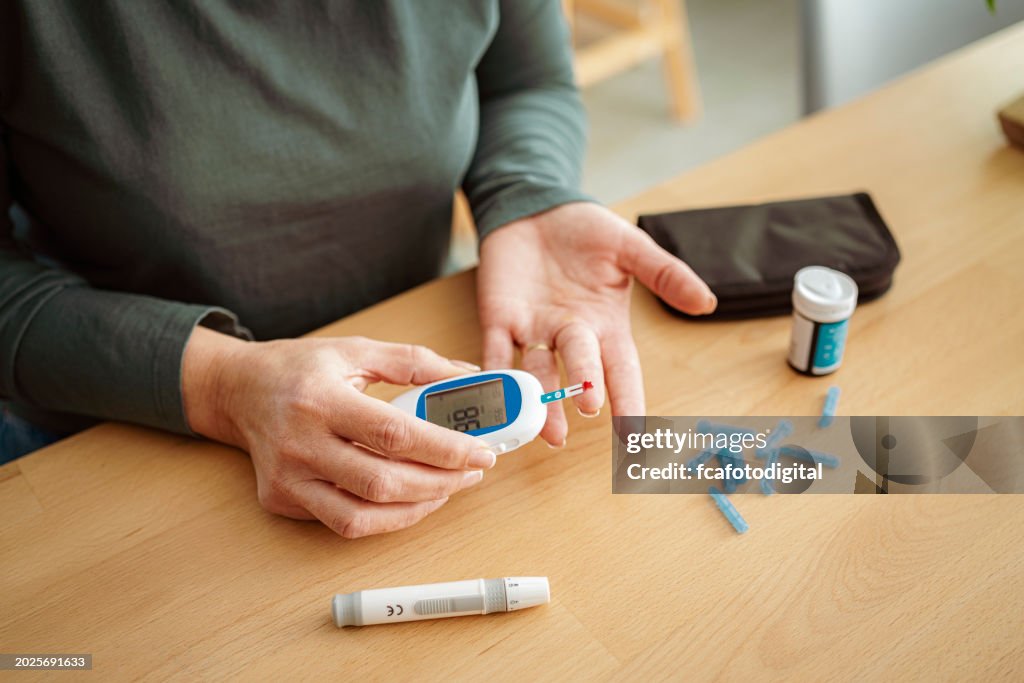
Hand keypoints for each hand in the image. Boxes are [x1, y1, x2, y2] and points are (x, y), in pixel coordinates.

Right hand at [182, 329, 496, 537]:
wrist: (238, 390)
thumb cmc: (301, 368)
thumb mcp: (356, 350)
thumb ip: (414, 362)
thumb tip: (468, 376)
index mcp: (321, 398)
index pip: (394, 434)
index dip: (445, 448)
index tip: (482, 452)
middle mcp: (299, 443)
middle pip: (382, 482)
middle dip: (440, 483)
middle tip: (471, 472)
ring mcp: (287, 478)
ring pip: (362, 516)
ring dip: (416, 508)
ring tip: (446, 487)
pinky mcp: (281, 500)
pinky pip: (342, 522)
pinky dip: (385, 517)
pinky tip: (409, 497)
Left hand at [477, 202, 715, 445]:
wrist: (536, 208)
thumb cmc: (585, 231)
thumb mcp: (630, 247)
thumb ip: (664, 274)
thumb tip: (706, 302)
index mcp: (604, 324)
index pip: (621, 368)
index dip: (628, 398)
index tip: (636, 431)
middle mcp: (569, 335)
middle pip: (579, 367)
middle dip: (584, 388)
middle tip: (589, 407)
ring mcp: (532, 330)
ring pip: (537, 372)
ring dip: (540, 399)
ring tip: (547, 430)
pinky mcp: (498, 318)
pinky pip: (494, 350)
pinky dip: (492, 372)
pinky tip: (495, 392)